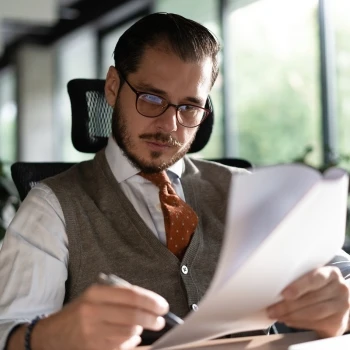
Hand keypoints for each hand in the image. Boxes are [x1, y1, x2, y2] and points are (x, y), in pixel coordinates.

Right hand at [31, 283, 168, 349]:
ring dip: (141, 331)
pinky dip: (131, 343)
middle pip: (133, 315)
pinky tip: (133, 339)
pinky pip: (121, 347)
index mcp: (96, 293)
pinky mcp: (94, 349)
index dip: (151, 301)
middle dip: (152, 318)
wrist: (52, 335)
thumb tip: (148, 303)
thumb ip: (118, 296)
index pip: (131, 295)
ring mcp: (92, 333)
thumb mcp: (94, 296)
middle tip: (160, 320)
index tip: (163, 305)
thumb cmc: (79, 312)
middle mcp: (93, 312)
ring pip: (129, 333)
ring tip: (143, 328)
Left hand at [267, 266, 349, 337]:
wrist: (335, 303)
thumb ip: (299, 280)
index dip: (299, 286)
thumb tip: (274, 287)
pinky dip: (299, 323)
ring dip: (292, 315)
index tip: (284, 294)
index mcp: (330, 274)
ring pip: (314, 312)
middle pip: (312, 297)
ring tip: (278, 315)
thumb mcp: (311, 279)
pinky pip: (316, 323)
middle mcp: (339, 288)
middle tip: (272, 309)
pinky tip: (288, 321)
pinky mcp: (339, 322)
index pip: (315, 278)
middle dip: (288, 305)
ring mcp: (341, 306)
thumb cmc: (317, 288)